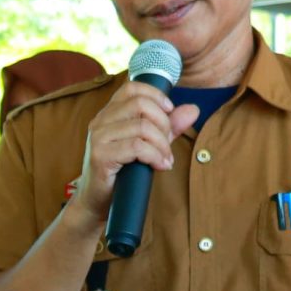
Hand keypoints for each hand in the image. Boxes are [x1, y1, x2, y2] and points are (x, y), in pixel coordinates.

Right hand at [69, 83, 201, 227]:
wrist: (98, 202)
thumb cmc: (122, 174)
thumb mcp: (149, 145)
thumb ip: (169, 127)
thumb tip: (193, 109)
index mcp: (108, 114)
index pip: (132, 88)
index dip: (155, 95)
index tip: (169, 111)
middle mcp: (100, 121)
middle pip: (140, 104)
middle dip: (163, 123)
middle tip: (168, 143)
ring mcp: (98, 138)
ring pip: (142, 127)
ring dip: (162, 144)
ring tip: (165, 159)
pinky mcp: (100, 156)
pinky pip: (136, 147)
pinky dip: (155, 156)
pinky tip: (159, 166)